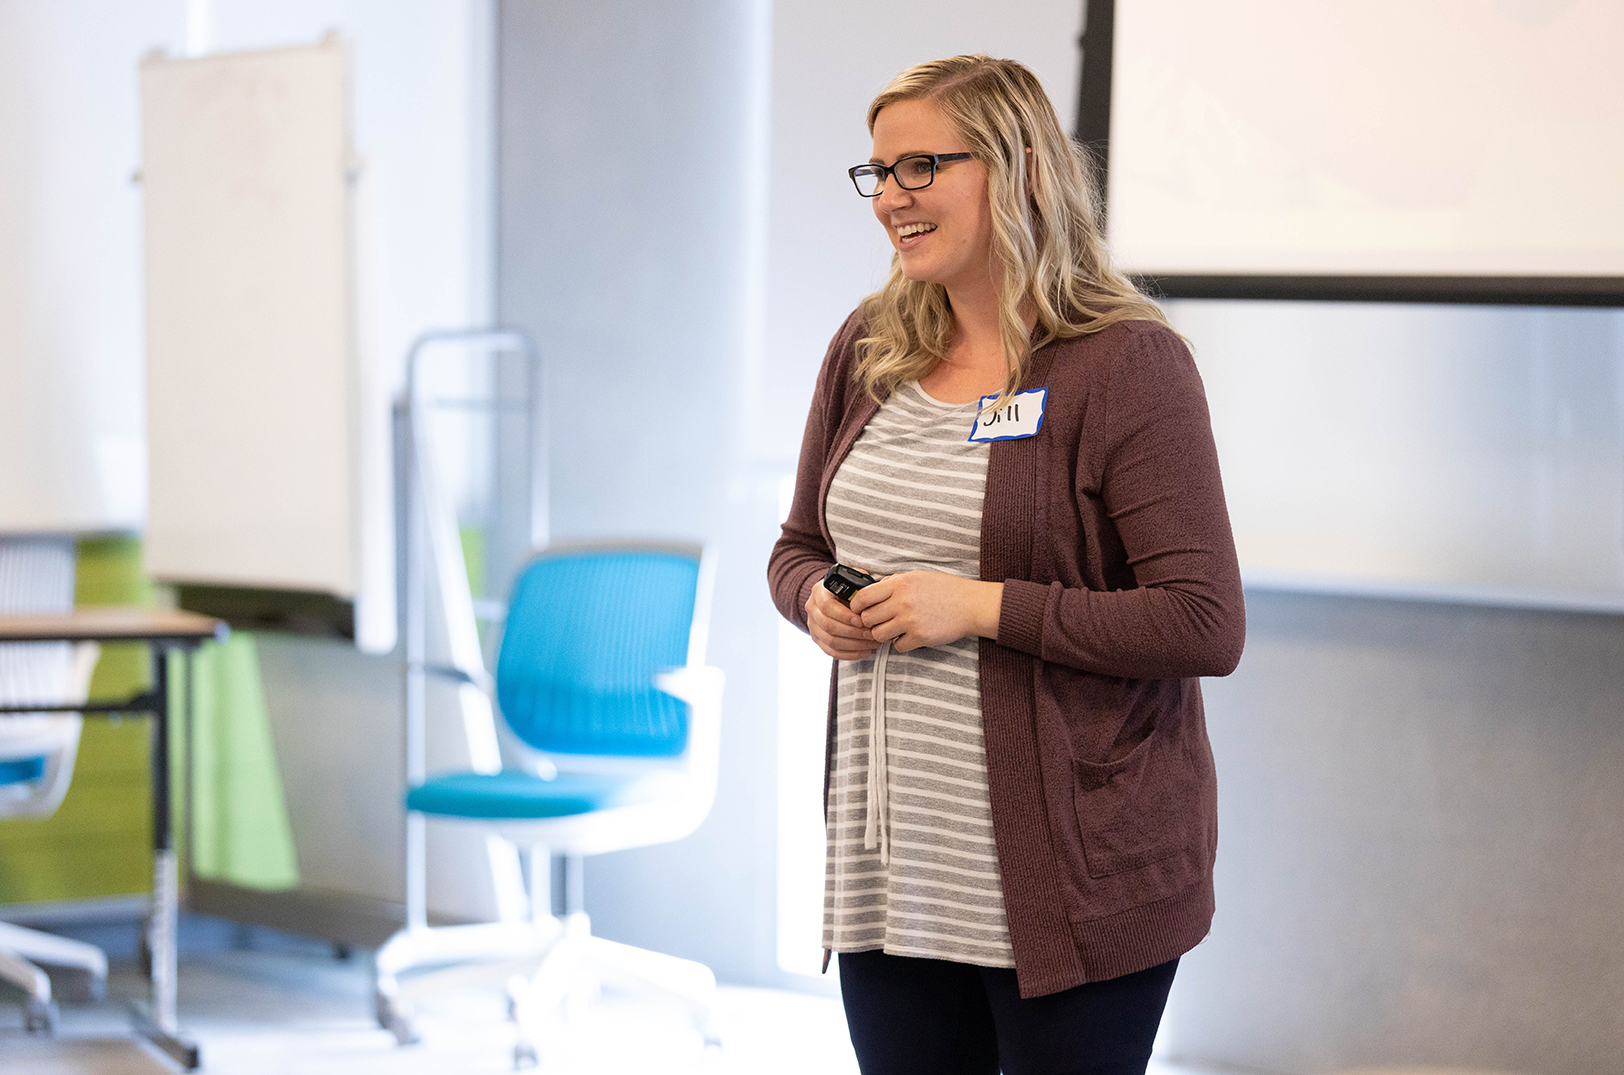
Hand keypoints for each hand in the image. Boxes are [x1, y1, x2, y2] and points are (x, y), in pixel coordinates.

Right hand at [805, 575, 878, 659]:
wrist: (833, 596)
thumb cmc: (847, 588)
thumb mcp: (853, 581)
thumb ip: (860, 587)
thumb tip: (871, 599)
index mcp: (819, 591)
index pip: (827, 606)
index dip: (844, 615)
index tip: (861, 621)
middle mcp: (812, 608)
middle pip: (828, 625)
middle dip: (852, 632)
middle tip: (871, 634)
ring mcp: (812, 625)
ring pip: (830, 641)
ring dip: (854, 645)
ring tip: (872, 643)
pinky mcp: (817, 639)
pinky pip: (831, 651)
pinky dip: (849, 654)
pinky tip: (865, 651)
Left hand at [848, 572, 1002, 652]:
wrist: (969, 604)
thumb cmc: (944, 589)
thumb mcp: (916, 577)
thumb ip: (893, 583)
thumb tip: (872, 590)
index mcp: (899, 584)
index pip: (863, 597)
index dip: (856, 606)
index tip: (858, 610)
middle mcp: (902, 602)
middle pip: (867, 619)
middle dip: (870, 622)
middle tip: (878, 621)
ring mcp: (910, 621)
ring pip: (878, 635)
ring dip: (883, 634)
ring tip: (893, 630)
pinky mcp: (920, 637)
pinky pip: (897, 646)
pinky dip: (901, 643)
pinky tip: (909, 636)